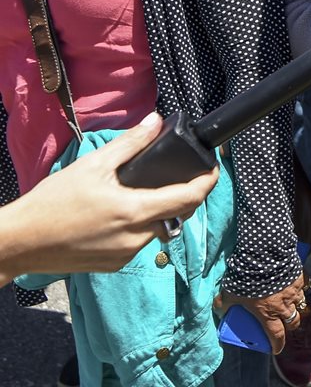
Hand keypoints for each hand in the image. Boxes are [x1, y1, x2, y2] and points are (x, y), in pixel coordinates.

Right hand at [0, 113, 217, 285]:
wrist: (20, 242)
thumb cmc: (52, 203)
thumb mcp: (93, 165)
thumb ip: (130, 144)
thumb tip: (155, 121)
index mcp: (135, 211)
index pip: (190, 198)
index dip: (208, 182)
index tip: (214, 169)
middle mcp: (137, 238)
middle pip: (177, 214)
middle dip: (182, 194)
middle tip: (174, 176)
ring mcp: (127, 255)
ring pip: (159, 229)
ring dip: (156, 211)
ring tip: (136, 193)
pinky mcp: (115, 265)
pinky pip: (139, 242)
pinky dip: (138, 227)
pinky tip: (118, 215)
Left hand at [218, 273, 305, 353]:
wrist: (263, 257)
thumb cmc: (245, 279)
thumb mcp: (229, 294)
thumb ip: (223, 304)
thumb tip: (219, 309)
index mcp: (268, 314)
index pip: (276, 335)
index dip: (277, 344)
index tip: (276, 349)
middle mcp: (284, 306)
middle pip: (293, 322)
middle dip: (290, 325)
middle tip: (284, 322)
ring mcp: (293, 292)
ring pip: (300, 305)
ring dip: (295, 306)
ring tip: (289, 302)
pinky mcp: (299, 278)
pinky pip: (302, 287)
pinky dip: (299, 288)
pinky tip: (294, 283)